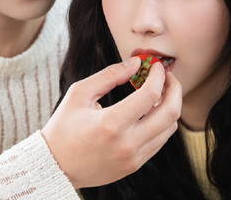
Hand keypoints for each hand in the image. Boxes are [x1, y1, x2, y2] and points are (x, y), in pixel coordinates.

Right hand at [41, 57, 180, 187]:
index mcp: (110, 124)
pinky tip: (150, 111)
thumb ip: (110, 76)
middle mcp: (126, 144)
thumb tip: (136, 64)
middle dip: (174, 89)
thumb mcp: (79, 94)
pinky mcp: (134, 165)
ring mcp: (133, 158)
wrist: (56, 166)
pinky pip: (160, 141)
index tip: (156, 66)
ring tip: (158, 92)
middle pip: (170, 113)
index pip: (150, 96)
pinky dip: (162, 123)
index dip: (158, 76)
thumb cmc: (63, 126)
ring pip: (169, 128)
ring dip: (170, 106)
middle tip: (167, 77)